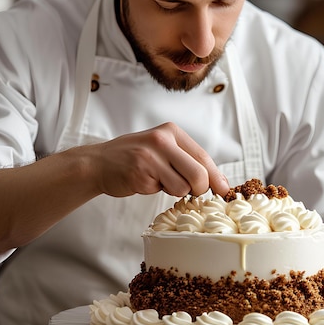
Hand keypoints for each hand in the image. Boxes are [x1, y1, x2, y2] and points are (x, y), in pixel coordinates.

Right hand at [92, 122, 229, 197]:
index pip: (204, 157)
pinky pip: (162, 191)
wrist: (98, 163)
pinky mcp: (139, 172)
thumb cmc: (134, 158)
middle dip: (199, 190)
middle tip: (190, 192)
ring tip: (158, 180)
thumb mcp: (162, 148)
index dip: (217, 178)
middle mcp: (162, 140)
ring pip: (182, 187)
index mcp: (171, 131)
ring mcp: (150, 156)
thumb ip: (187, 160)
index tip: (224, 191)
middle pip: (199, 174)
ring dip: (174, 191)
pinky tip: (144, 181)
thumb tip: (219, 182)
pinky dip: (157, 191)